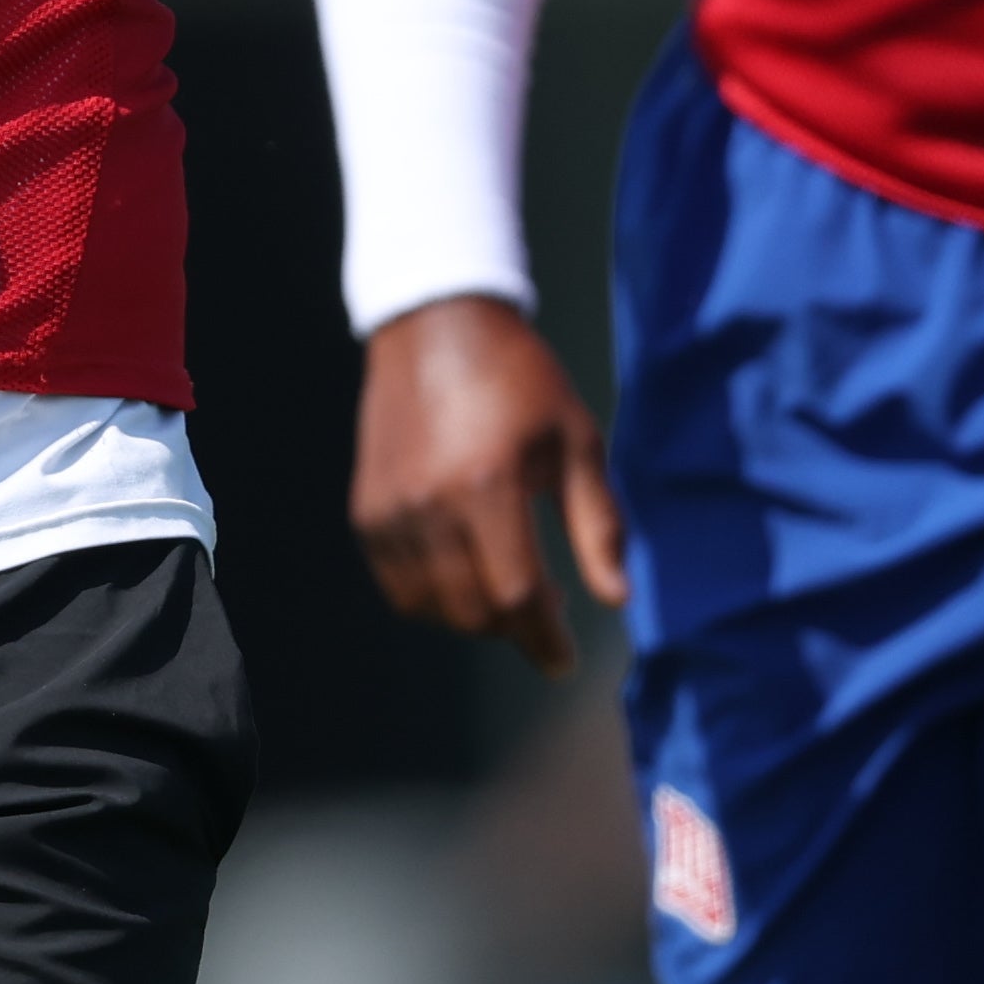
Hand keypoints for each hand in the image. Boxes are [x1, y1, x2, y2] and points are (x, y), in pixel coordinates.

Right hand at [351, 296, 629, 675]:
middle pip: (474, 611)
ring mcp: (390, 511)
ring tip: (508, 585)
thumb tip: (616, 599)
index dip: (544, 639)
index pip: (516, 595)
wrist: (436, 324)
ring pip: (433, 608)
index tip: (564, 660)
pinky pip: (399, 587)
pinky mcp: (367, 510)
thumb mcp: (577, 439)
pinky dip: (434, 600)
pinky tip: (465, 572)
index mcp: (487, 484)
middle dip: (517, 626)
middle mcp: (429, 504)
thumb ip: (597, 523)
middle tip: (548, 606)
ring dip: (476, 617)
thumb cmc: (519, 377)